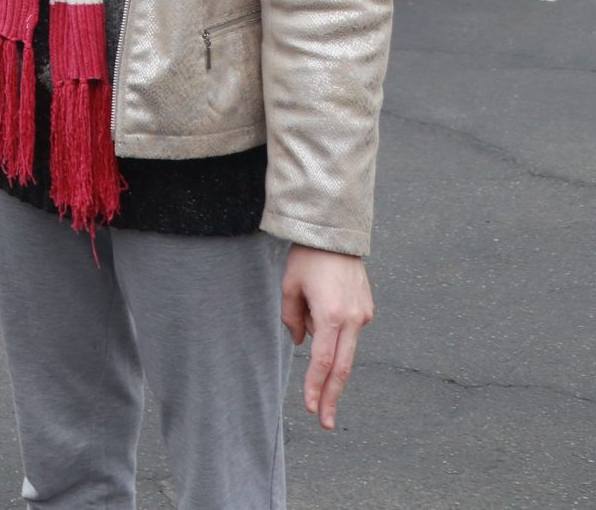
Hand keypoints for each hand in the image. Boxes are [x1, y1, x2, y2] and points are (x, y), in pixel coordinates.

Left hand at [283, 245, 373, 430]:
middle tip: (326, 422)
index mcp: (332, 316)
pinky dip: (335, 335)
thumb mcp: (289, 287)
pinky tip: (322, 311)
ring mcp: (364, 316)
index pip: (322, 362)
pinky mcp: (367, 310)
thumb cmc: (307, 259)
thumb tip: (302, 344)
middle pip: (342, 368)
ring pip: (346, 351)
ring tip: (314, 343)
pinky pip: (348, 332)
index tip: (313, 409)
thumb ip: (292, 318)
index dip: (317, 388)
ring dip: (330, 360)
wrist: (336, 235)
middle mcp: (353, 320)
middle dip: (332, 396)